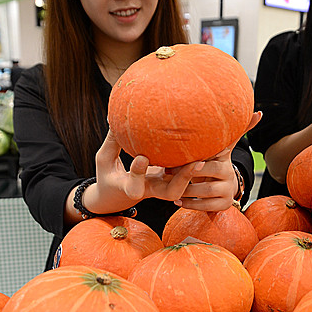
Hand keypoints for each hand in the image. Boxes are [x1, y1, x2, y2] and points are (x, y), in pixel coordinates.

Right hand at [82, 129, 202, 213]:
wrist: (116, 196)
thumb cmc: (108, 176)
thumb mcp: (104, 160)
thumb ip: (112, 141)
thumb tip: (113, 116)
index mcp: (130, 188)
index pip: (135, 186)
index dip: (139, 173)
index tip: (141, 158)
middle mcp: (150, 190)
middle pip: (172, 192)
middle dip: (184, 179)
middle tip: (196, 162)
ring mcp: (162, 187)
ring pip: (184, 185)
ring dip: (195, 172)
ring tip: (207, 153)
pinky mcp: (168, 180)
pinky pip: (185, 175)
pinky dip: (196, 164)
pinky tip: (208, 148)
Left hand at [172, 111, 262, 211]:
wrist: (222, 190)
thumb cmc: (211, 165)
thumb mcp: (217, 149)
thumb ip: (227, 133)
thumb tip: (258, 113)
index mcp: (224, 158)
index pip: (218, 151)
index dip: (204, 153)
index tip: (194, 154)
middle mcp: (228, 173)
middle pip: (209, 171)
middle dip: (188, 172)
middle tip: (169, 172)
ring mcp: (227, 191)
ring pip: (205, 191)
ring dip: (186, 190)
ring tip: (171, 188)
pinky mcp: (224, 205)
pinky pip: (205, 206)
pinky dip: (190, 204)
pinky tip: (177, 201)